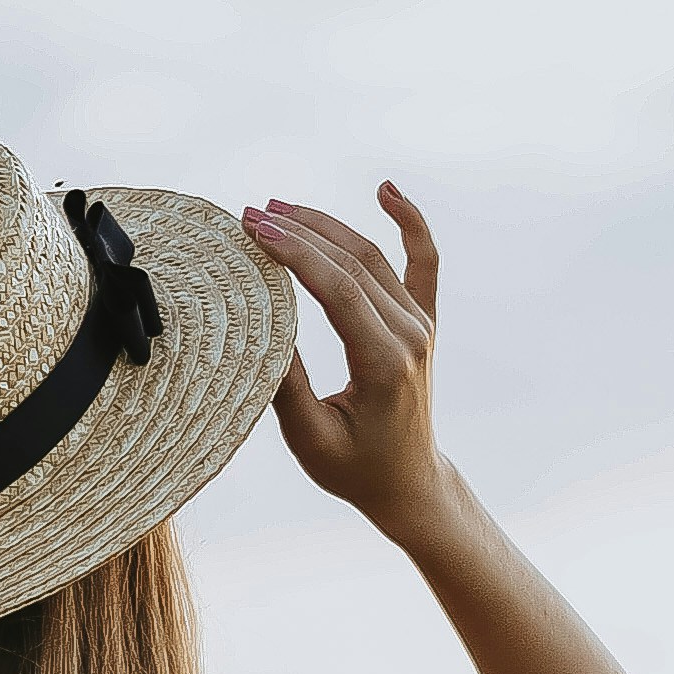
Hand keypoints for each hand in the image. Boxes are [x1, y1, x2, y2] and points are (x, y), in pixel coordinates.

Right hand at [249, 185, 450, 537]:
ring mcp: (421, 325)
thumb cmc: (355, 469)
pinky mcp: (423, 321)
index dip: (294, 253)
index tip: (253, 229)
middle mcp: (411, 335)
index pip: (339, 290)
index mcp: (385, 363)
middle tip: (250, 215)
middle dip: (299, 232)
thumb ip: (285, 384)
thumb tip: (258, 326)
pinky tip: (386, 190)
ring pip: (374, 257)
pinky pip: (422, 261)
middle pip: (353, 263)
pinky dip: (410, 223)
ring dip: (327, 225)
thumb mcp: (309, 438)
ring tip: (280, 208)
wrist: (408, 482)